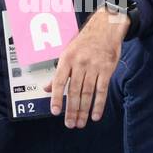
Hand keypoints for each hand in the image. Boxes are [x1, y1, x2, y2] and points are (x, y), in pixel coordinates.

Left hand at [46, 8, 128, 127]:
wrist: (105, 28)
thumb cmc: (84, 42)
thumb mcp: (67, 54)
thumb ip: (58, 73)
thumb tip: (45, 89)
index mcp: (67, 59)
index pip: (59, 81)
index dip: (56, 98)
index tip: (55, 112)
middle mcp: (79, 63)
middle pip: (74, 91)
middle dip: (71, 110)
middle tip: (69, 124)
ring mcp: (94, 66)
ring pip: (87, 93)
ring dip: (83, 110)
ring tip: (80, 123)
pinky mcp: (107, 69)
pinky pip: (102, 90)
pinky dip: (99, 104)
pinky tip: (95, 115)